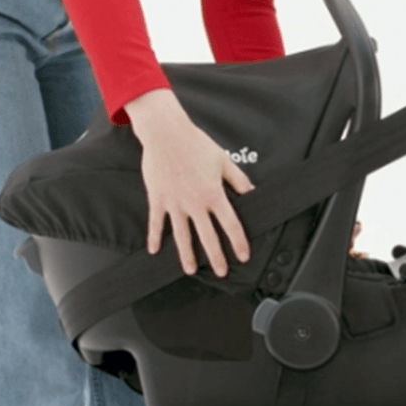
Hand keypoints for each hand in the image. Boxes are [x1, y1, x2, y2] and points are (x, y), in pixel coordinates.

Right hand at [125, 89, 253, 276]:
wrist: (166, 133)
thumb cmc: (195, 144)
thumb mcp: (223, 160)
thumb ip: (238, 179)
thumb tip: (252, 191)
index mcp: (213, 193)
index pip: (230, 224)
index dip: (238, 242)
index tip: (243, 256)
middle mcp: (195, 202)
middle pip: (208, 236)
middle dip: (216, 257)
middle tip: (221, 272)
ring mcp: (175, 203)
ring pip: (182, 235)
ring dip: (187, 255)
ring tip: (191, 270)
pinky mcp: (158, 199)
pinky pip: (156, 223)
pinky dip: (154, 237)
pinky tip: (154, 251)